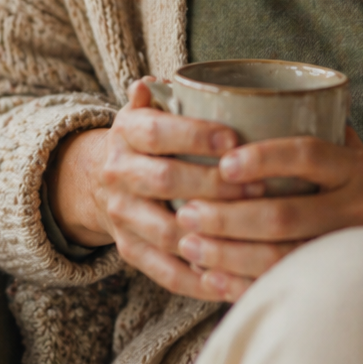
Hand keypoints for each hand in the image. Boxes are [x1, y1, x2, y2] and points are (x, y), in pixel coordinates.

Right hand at [46, 79, 261, 298]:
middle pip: (164, 181)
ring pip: (166, 232)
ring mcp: (122, 216)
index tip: (233, 138)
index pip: (156, 132)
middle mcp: (117, 174)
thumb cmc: (152, 139)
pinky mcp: (131, 251)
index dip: (194, 135)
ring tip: (253, 235)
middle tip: (258, 188)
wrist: (105, 180)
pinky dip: (202, 281)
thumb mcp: (152, 109)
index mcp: (126, 132)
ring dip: (211, 235)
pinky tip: (237, 280)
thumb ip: (165, 98)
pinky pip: (167, 273)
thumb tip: (155, 82)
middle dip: (213, 186)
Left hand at [173, 128, 362, 302]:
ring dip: (229, 253)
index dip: (264, 158)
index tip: (223, 163)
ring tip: (190, 243)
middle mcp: (356, 208)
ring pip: (282, 256)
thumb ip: (307, 122)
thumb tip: (234, 93)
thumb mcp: (346, 146)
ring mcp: (347, 249)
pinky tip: (209, 278)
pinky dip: (243, 284)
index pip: (308, 155)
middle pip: (286, 215)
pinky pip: (284, 286)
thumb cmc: (357, 180)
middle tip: (188, 212)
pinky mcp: (337, 281)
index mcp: (353, 166)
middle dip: (229, 216)